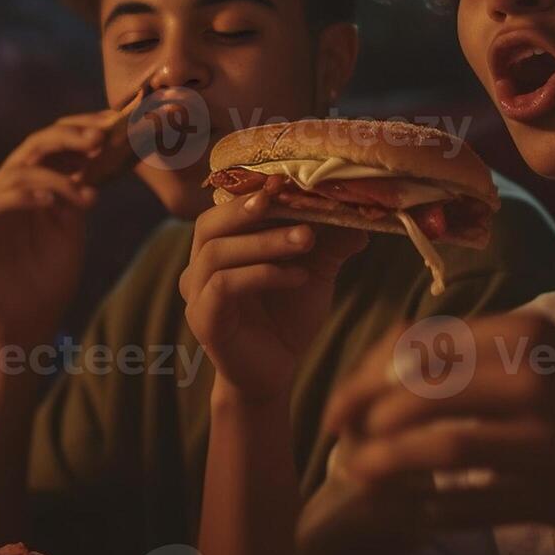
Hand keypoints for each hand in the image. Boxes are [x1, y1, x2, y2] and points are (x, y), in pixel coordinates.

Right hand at [0, 112, 118, 347]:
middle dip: (68, 138)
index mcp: (32, 184)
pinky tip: (49, 202)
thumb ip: (77, 193)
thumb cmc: (50, 276)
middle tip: (100, 139)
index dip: (80, 128)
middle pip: (33, 147)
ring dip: (55, 179)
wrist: (28, 321)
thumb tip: (101, 152)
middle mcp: (7, 189)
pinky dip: (21, 198)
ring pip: (16, 173)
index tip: (113, 124)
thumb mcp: (71, 228)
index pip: (52, 144)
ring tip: (85, 196)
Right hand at [180, 183, 368, 403]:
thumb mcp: (312, 273)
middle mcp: (198, 266)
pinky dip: (262, 275)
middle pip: (208, 224)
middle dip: (245, 209)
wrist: (276, 374)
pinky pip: (225, 287)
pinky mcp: (203, 320)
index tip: (284, 180)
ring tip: (306, 239)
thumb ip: (328, 246)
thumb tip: (359, 219)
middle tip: (280, 196)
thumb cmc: (287, 318)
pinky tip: (298, 277)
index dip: (250, 192)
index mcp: (218, 248)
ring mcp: (195, 294)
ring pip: (217, 253)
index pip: (223, 209)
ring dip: (263, 242)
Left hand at [321, 312, 554, 554]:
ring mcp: (551, 436)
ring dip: (387, 461)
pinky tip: (400, 511)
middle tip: (336, 437)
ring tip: (354, 471)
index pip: (426, 344)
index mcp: (528, 333)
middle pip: (425, 388)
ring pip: (442, 444)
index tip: (341, 402)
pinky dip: (426, 507)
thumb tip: (382, 358)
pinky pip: (471, 500)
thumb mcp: (540, 366)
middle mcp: (539, 375)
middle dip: (366, 413)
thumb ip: (469, 360)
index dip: (369, 374)